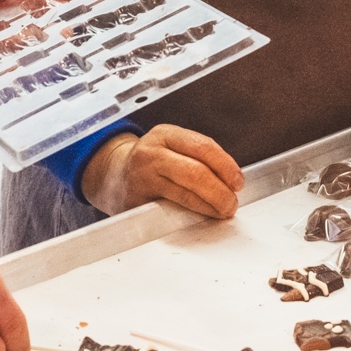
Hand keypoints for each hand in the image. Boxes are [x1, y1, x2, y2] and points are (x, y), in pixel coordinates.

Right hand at [81, 126, 244, 218]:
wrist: (112, 176)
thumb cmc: (150, 163)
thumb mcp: (170, 147)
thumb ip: (197, 157)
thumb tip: (232, 179)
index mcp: (165, 134)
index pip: (203, 147)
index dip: (226, 166)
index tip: (238, 182)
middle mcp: (151, 153)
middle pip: (196, 172)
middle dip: (220, 191)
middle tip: (231, 202)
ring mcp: (142, 178)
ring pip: (185, 194)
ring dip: (210, 206)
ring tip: (221, 211)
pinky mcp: (137, 201)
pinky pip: (170, 210)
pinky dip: (191, 215)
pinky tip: (200, 217)